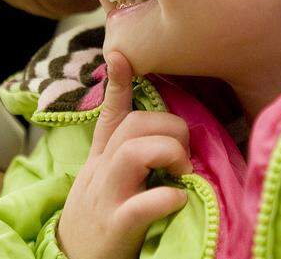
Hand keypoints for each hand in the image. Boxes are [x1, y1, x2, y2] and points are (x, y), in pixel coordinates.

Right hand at [57, 52, 191, 258]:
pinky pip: (143, 204)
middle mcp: (101, 172)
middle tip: (184, 158)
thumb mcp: (103, 184)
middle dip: (170, 129)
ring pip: (134, 152)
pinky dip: (167, 198)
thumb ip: (125, 159)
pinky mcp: (116, 227)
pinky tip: (178, 201)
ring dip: (169, 154)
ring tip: (182, 175)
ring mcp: (106, 198)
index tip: (120, 54)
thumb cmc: (96, 225)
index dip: (117, 84)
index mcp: (100, 161)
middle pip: (134, 125)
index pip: (109, 114)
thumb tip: (161, 138)